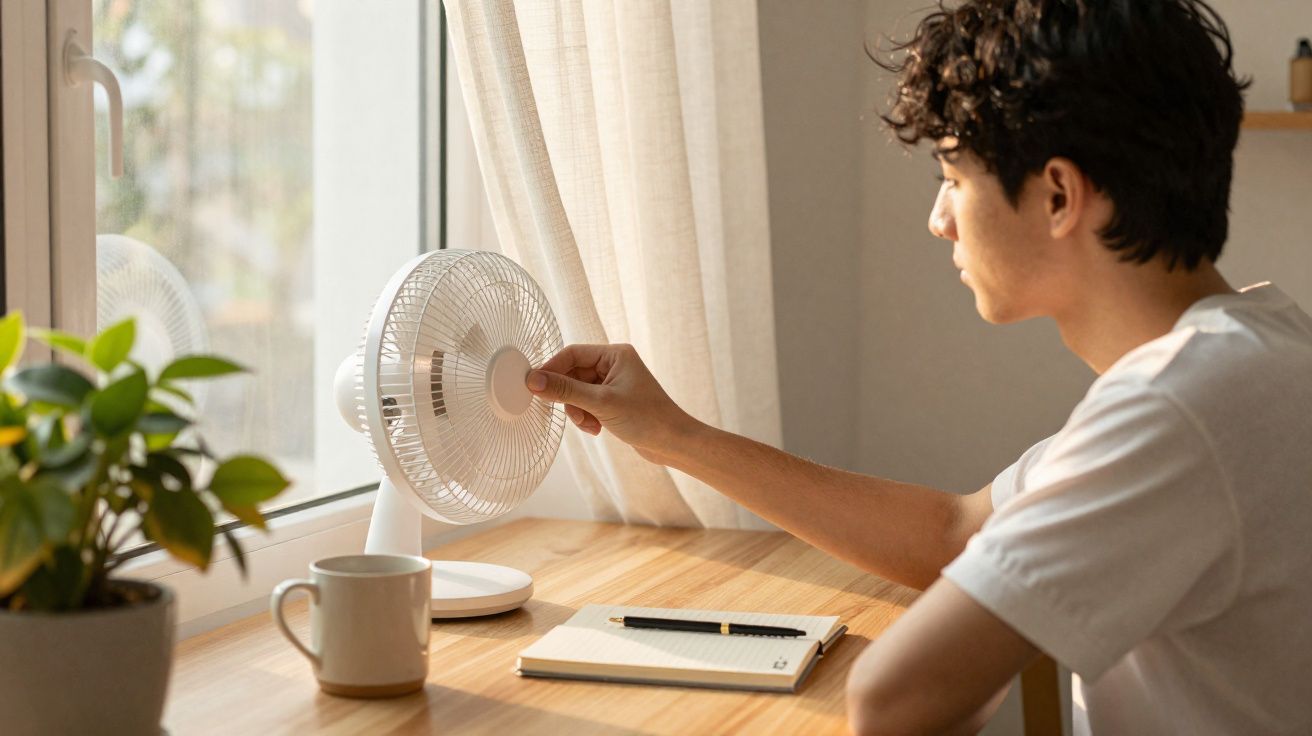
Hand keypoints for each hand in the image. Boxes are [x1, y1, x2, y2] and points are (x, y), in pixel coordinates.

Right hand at [526, 344, 697, 463]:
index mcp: (615, 354)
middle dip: (569, 398)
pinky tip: (597, 429)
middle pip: (572, 374)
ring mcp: (613, 383)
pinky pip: (586, 404)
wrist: (673, 443)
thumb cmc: (647, 419)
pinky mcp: (613, 400)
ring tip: (591, 425)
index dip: (552, 369)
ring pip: (577, 392)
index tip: (534, 386)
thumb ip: (566, 390)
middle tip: (573, 414)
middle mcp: (614, 364)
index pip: (572, 354)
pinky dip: (586, 417)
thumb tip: (534, 380)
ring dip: (578, 411)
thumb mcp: (601, 403)